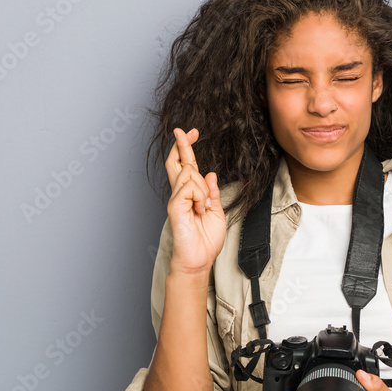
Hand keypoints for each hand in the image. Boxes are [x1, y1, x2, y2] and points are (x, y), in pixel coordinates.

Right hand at [164, 127, 225, 275]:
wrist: (199, 259)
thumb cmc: (206, 240)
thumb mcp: (216, 211)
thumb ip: (213, 192)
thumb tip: (211, 173)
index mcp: (190, 194)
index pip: (186, 165)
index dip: (187, 147)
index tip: (192, 133)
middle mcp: (180, 193)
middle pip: (177, 162)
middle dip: (182, 144)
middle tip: (186, 131)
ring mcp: (176, 199)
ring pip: (190, 174)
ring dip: (204, 188)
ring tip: (205, 207)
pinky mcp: (175, 206)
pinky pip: (190, 188)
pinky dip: (200, 197)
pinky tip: (200, 210)